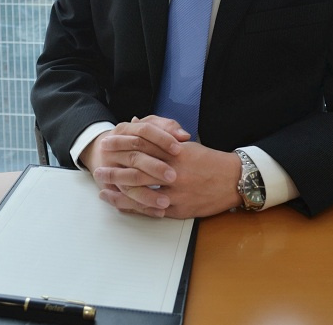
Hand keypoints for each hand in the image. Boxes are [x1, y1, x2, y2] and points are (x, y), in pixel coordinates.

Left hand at [83, 115, 241, 218]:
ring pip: (142, 194)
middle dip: (116, 172)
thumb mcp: (185, 144)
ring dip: (120, 194)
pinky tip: (123, 207)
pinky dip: (136, 209)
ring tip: (104, 192)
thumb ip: (160, 134)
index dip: (122, 146)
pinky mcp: (179, 208)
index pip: (143, 147)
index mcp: (174, 152)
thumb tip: (136, 122)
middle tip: (98, 171)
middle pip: (138, 171)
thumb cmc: (208, 160)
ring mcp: (176, 192)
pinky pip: (153, 210)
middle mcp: (174, 171)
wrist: (234, 180)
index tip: (107, 145)